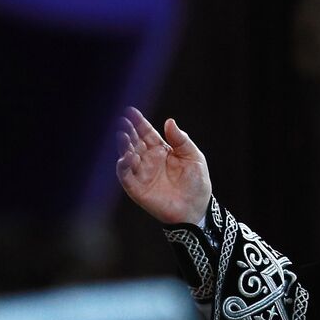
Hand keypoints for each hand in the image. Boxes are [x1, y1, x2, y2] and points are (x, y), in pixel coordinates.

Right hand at [116, 107, 211, 224]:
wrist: (196, 208)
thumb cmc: (196, 182)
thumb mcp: (193, 157)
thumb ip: (181, 140)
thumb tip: (169, 121)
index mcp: (161, 150)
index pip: (146, 133)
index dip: (138, 122)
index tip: (130, 111)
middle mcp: (148, 159)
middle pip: (134, 142)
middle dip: (127, 131)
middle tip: (122, 121)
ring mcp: (142, 174)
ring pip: (127, 156)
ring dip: (123, 146)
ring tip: (122, 136)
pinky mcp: (137, 189)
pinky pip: (126, 176)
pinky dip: (123, 166)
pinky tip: (127, 157)